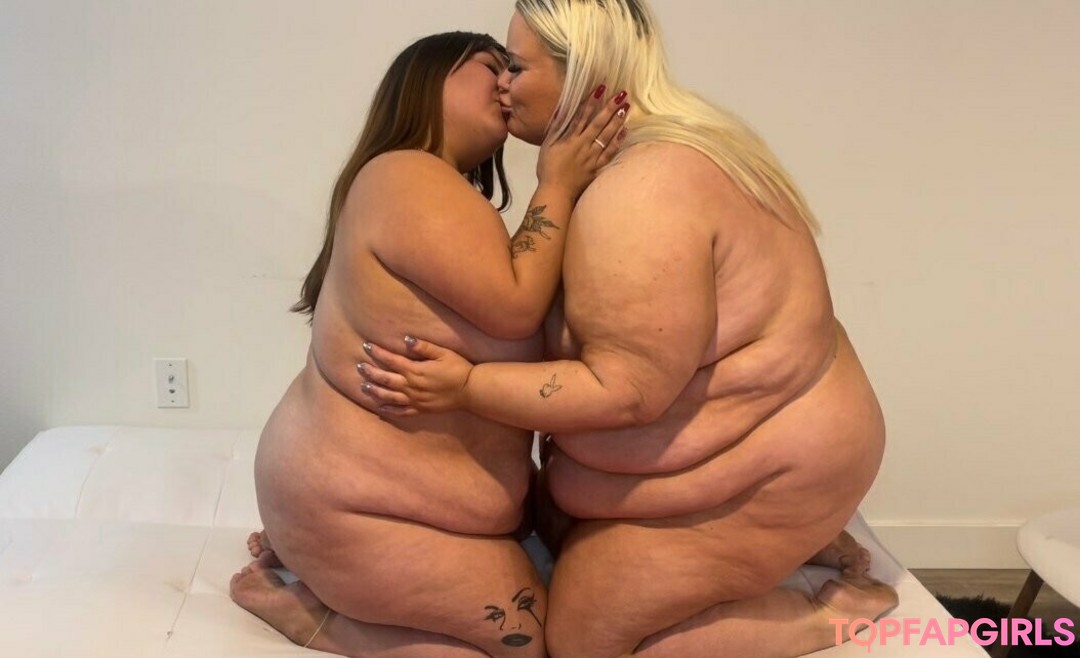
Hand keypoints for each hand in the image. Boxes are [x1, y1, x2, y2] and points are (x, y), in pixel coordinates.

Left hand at [358, 336, 474, 415]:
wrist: (471, 391)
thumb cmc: (458, 369)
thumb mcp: (443, 353)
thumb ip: (423, 347)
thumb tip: (406, 339)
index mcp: (415, 370)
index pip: (391, 360)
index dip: (377, 353)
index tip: (366, 346)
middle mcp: (411, 386)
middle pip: (385, 379)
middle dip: (370, 372)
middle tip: (358, 367)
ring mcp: (415, 400)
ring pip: (389, 397)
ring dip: (374, 392)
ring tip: (362, 387)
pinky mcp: (420, 410)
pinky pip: (401, 412)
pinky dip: (388, 411)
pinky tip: (379, 408)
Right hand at [536, 86, 630, 199]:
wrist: (556, 191)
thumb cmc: (548, 168)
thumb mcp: (547, 145)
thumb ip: (556, 128)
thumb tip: (563, 110)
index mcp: (570, 139)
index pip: (582, 116)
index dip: (592, 101)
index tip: (601, 88)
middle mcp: (583, 145)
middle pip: (598, 123)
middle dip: (610, 107)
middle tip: (621, 94)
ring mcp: (592, 157)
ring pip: (607, 136)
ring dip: (617, 121)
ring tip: (626, 108)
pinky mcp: (597, 168)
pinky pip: (609, 153)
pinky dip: (617, 142)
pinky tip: (625, 132)